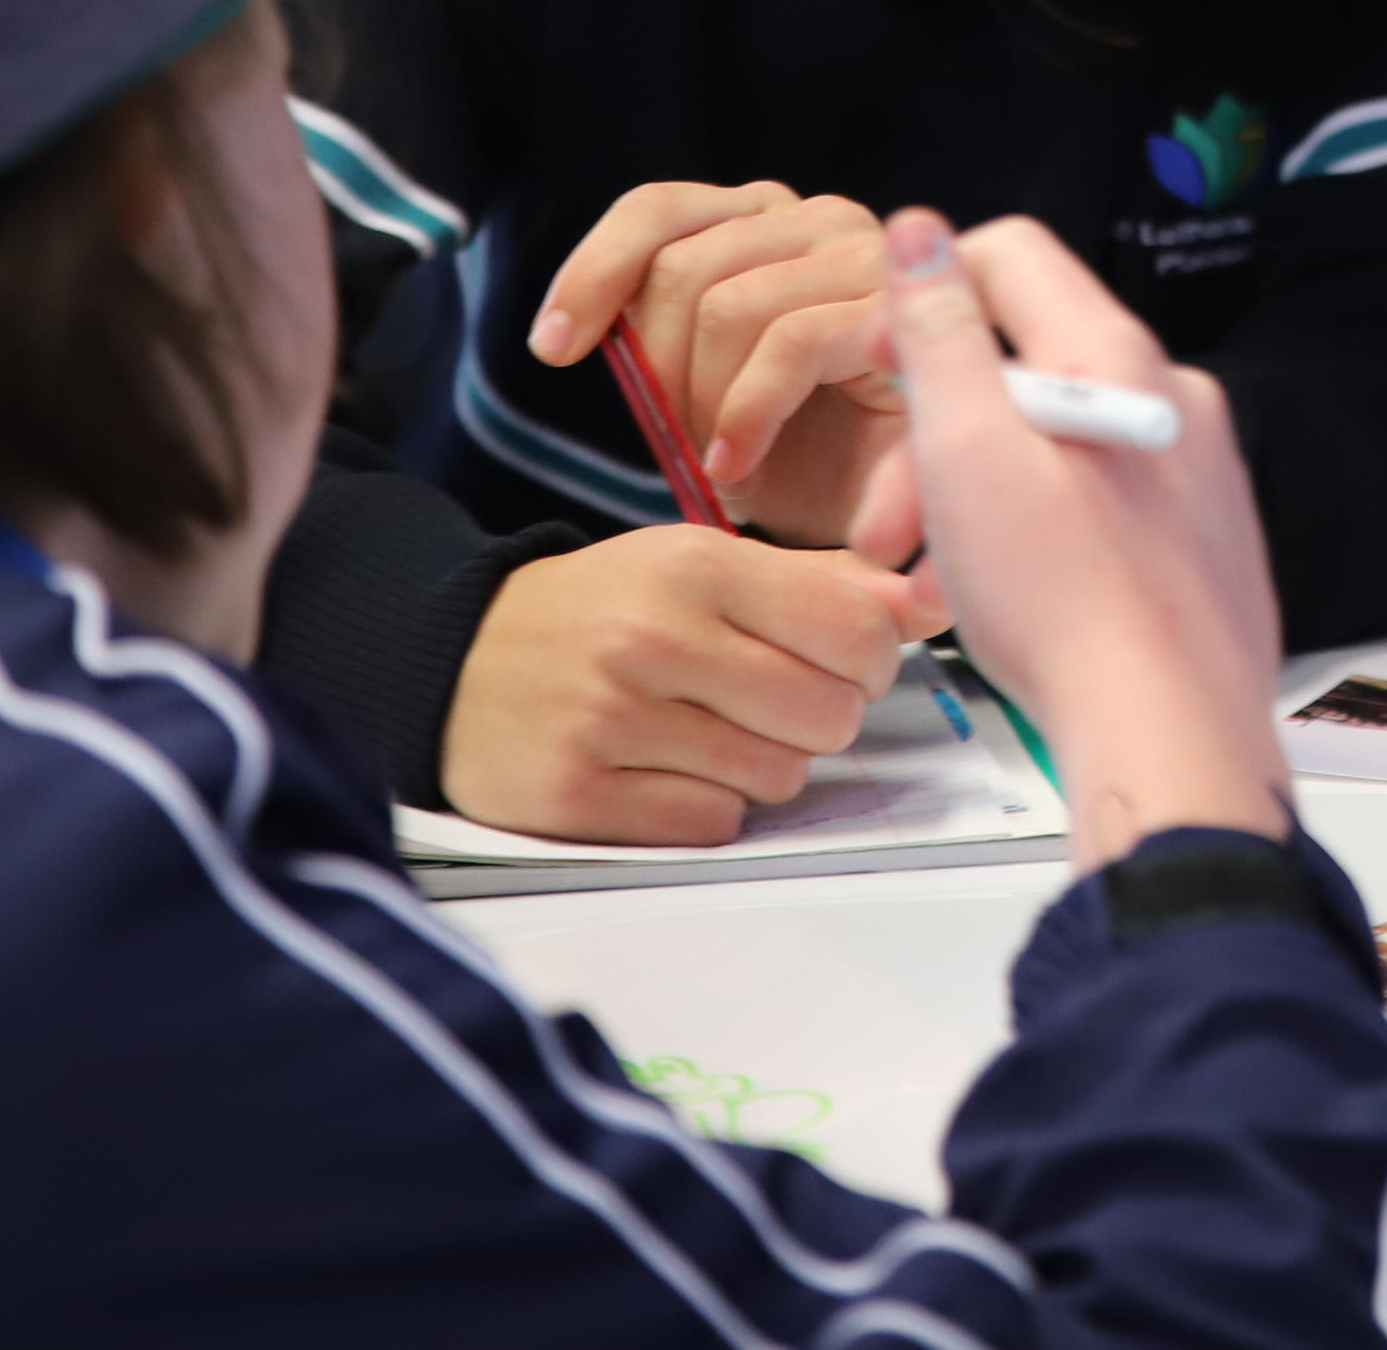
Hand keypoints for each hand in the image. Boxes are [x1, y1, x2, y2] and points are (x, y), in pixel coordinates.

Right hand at [440, 527, 922, 844]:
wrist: (456, 661)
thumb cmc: (605, 610)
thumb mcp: (703, 564)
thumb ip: (823, 583)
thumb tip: (930, 599)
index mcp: (696, 565)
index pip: (856, 632)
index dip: (869, 662)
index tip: (838, 663)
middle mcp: (654, 638)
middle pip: (827, 715)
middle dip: (817, 718)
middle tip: (769, 701)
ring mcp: (612, 720)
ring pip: (777, 777)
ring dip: (762, 764)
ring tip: (708, 729)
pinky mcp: (579, 795)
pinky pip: (712, 822)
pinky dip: (706, 804)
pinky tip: (665, 767)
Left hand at [527, 180, 911, 553]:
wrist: (902, 522)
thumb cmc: (809, 456)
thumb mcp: (706, 390)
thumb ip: (659, 342)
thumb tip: (562, 332)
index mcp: (771, 223)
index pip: (659, 209)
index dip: (594, 270)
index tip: (552, 349)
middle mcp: (824, 219)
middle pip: (682, 264)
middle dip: (660, 367)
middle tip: (682, 441)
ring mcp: (871, 257)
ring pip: (727, 303)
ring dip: (704, 401)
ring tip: (724, 458)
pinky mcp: (903, 311)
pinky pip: (789, 341)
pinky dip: (747, 412)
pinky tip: (739, 465)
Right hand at [876, 210, 1289, 866]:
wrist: (1167, 732)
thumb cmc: (1068, 605)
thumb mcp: (967, 451)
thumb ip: (941, 336)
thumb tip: (920, 234)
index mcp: (1115, 360)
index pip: (1011, 257)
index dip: (926, 293)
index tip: (878, 364)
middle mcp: (1171, 401)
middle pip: (1023, 369)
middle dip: (932, 436)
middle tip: (881, 525)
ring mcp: (1194, 474)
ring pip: (1054, 447)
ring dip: (971, 495)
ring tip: (926, 580)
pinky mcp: (1200, 542)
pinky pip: (1098, 505)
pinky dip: (1033, 536)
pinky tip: (997, 600)